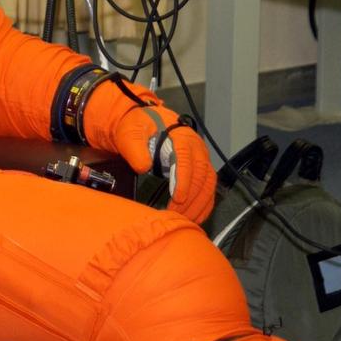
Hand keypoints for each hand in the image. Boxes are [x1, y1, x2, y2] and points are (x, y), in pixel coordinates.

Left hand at [111, 103, 214, 223]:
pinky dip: (205, 204)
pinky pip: (209, 188)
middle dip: (192, 198)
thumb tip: (143, 167)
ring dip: (200, 204)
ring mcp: (201, 158)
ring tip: (186, 220)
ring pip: (208, 184)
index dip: (184, 181)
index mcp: (181, 137)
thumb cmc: (139, 126)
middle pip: (202, 175)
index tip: (178, 199)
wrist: (147, 121)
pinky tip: (196, 217)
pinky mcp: (201, 168)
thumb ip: (135, 148)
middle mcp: (197, 148)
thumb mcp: (131, 133)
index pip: (186, 160)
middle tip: (177, 214)